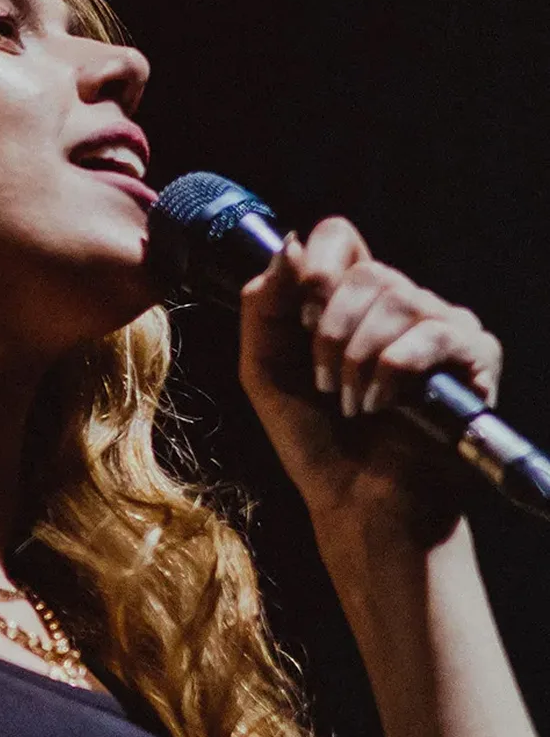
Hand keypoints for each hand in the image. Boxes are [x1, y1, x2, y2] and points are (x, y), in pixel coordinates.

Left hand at [239, 217, 501, 562]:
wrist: (356, 501)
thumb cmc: (313, 439)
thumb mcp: (264, 369)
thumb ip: (264, 306)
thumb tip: (288, 244)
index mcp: (348, 300)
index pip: (338, 236)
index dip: (315, 269)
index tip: (299, 319)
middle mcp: (399, 303)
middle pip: (365, 272)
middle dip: (329, 333)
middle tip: (325, 384)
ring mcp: (440, 325)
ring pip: (398, 298)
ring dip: (357, 359)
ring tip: (353, 404)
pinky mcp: (473, 356)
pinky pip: (433, 333)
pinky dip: (394, 371)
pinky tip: (384, 405)